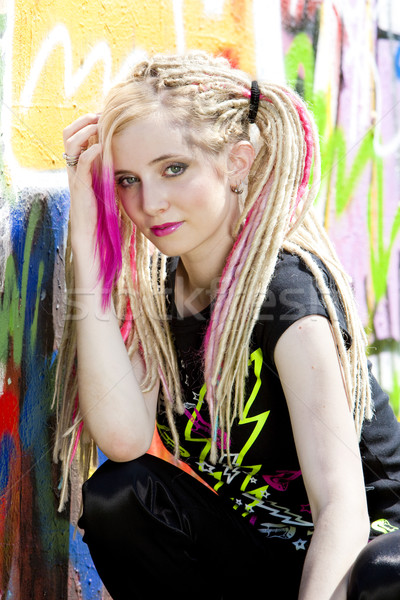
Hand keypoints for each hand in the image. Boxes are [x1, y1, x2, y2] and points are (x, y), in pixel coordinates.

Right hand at [62, 113, 101, 251]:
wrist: (91, 232)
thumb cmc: (100, 210)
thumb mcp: (105, 183)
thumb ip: (109, 168)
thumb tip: (124, 154)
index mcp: (79, 165)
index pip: (75, 135)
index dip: (86, 122)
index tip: (104, 115)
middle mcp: (73, 167)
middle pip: (67, 133)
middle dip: (82, 120)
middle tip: (99, 114)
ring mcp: (75, 175)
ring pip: (70, 143)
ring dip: (84, 129)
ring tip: (97, 123)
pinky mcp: (80, 185)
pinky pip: (80, 162)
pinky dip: (89, 151)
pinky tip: (100, 146)